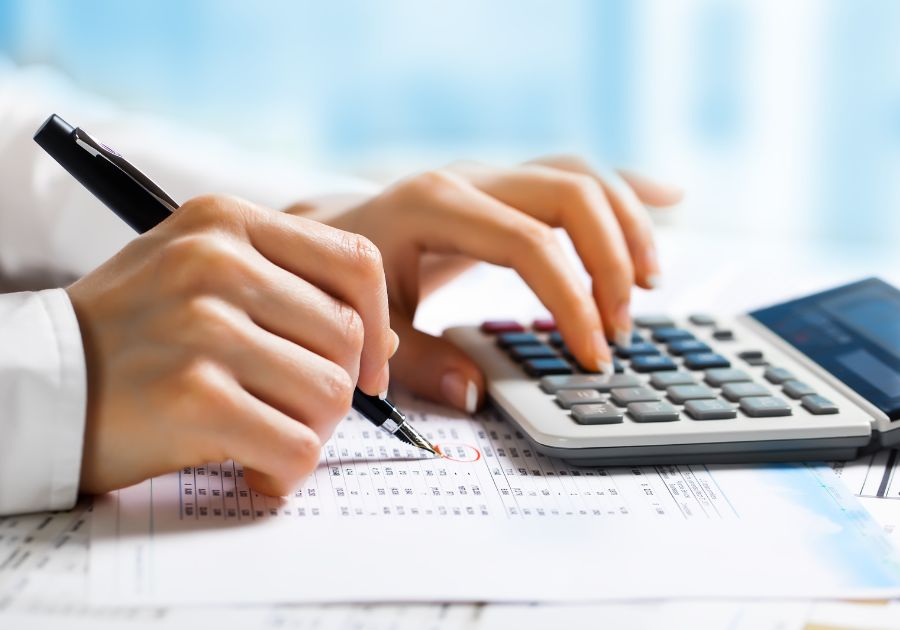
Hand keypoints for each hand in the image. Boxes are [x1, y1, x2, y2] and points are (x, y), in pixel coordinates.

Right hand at [68, 195, 396, 495]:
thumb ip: (292, 292)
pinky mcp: (192, 396)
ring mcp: (203, 327)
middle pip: (348, 333)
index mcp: (225, 223)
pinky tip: (255, 468)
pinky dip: (286, 470)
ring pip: (331, 393)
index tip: (364, 365)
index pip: (355, 260)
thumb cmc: (133, 334)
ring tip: (268, 436)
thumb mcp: (204, 280)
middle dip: (338, 387)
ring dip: (311, 431)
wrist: (34, 385)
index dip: (378, 320)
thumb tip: (385, 340)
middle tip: (296, 410)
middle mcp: (216, 262)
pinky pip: (297, 445)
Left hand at [288, 155, 680, 412]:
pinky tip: (670, 197)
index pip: (529, 244)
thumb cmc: (345, 282)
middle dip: (611, 261)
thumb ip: (416, 361)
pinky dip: (624, 188)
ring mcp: (490, 176)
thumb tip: (475, 394)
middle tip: (622, 328)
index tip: (592, 357)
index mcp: (433, 206)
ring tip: (650, 285)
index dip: (571, 300)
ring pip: (580, 176)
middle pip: (570, 193)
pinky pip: (573, 176)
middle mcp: (468, 178)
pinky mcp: (505, 187)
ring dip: (628, 225)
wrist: (324, 235)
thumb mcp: (368, 326)